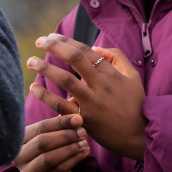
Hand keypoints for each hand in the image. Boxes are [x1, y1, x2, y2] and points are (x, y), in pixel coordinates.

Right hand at [12, 114, 89, 171]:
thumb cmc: (54, 147)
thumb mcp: (56, 131)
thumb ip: (62, 117)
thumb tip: (74, 100)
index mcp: (20, 139)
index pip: (39, 128)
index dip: (60, 122)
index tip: (78, 118)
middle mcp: (19, 156)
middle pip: (42, 143)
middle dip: (65, 136)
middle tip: (83, 131)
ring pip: (48, 158)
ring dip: (70, 148)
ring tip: (85, 142)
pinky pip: (58, 171)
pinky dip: (73, 160)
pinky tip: (84, 152)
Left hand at [29, 34, 146, 160]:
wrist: (139, 135)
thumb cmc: (137, 104)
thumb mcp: (133, 76)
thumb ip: (117, 57)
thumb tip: (96, 47)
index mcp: (111, 73)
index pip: (86, 51)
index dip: (67, 41)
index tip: (52, 36)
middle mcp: (101, 85)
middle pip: (75, 59)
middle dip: (55, 47)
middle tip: (40, 41)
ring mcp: (92, 103)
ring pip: (65, 81)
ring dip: (46, 69)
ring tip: (31, 61)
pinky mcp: (84, 120)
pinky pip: (61, 107)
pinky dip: (45, 96)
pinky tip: (34, 88)